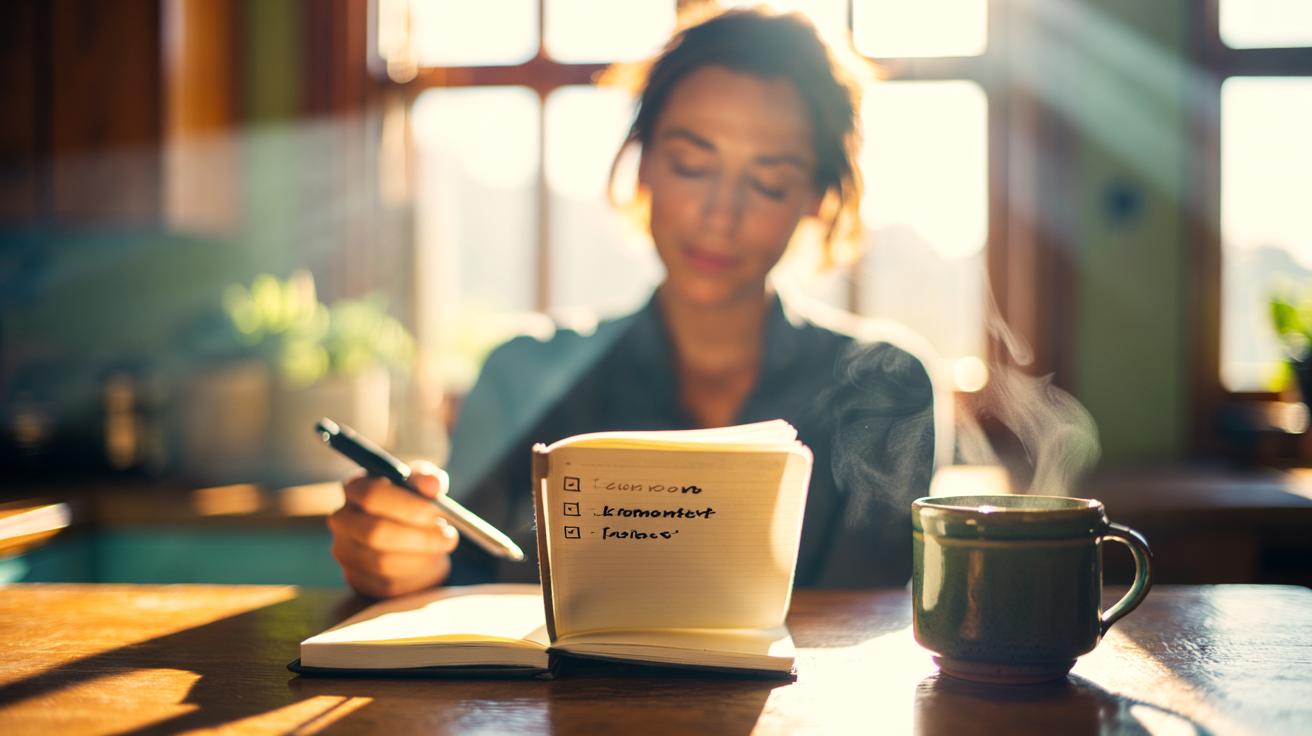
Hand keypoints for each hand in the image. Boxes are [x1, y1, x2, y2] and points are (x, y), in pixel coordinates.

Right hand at [328, 460, 459, 597]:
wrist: (409, 535)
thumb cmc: (414, 502)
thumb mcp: (423, 484)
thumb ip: (427, 478)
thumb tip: (431, 485)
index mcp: (355, 487)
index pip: (370, 494)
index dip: (407, 504)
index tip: (437, 512)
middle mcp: (342, 520)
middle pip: (375, 532)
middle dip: (419, 536)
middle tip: (449, 537)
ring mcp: (345, 552)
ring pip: (382, 562)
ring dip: (421, 557)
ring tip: (443, 548)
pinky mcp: (356, 579)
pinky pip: (386, 584)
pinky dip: (415, 576)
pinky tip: (431, 563)